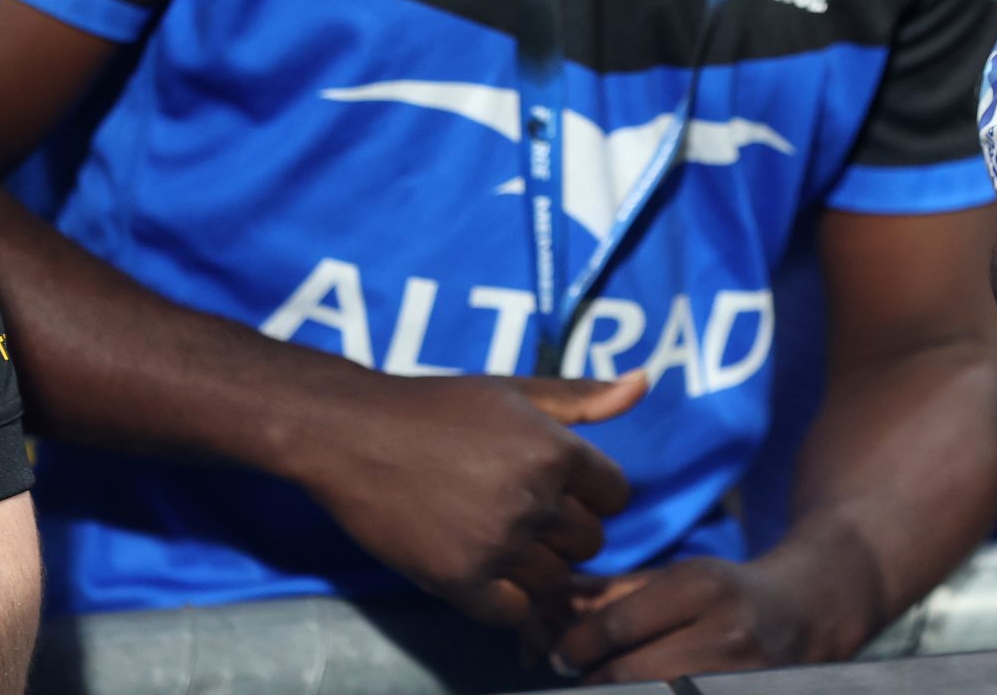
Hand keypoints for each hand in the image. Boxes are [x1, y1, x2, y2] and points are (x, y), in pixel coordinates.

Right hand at [287, 370, 646, 631]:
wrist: (352, 434)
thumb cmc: (437, 407)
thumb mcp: (516, 391)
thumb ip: (583, 397)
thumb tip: (645, 382)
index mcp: (555, 449)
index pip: (616, 495)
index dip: (591, 494)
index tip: (559, 488)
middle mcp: (534, 498)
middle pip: (590, 541)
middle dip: (566, 531)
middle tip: (524, 513)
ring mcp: (497, 543)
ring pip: (556, 579)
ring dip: (537, 567)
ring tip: (500, 538)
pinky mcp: (459, 580)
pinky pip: (513, 613)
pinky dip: (504, 600)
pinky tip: (482, 569)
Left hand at [549, 554, 827, 684]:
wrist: (806, 611)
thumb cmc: (729, 592)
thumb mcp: (677, 577)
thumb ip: (612, 593)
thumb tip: (548, 607)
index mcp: (704, 587)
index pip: (616, 627)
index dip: (575, 646)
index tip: (562, 654)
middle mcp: (726, 633)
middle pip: (628, 673)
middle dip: (593, 680)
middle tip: (580, 677)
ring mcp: (741, 675)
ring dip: (621, 693)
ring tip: (611, 683)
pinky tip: (648, 692)